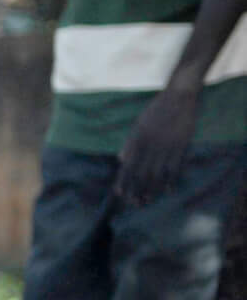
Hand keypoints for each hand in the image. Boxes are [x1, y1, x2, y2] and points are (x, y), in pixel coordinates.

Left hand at [114, 86, 196, 207]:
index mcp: (138, 140)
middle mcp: (150, 146)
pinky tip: (167, 190)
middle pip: (141, 173)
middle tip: (132, 203)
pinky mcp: (181, 146)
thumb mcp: (138, 124)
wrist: (179, 96)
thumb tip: (121, 159)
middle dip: (136, 189)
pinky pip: (175, 166)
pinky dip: (171, 179)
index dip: (123, 180)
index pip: (128, 165)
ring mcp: (167, 147)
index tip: (119, 193)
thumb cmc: (156, 110)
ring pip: (157, 173)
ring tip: (146, 201)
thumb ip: (130, 143)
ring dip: (151, 189)